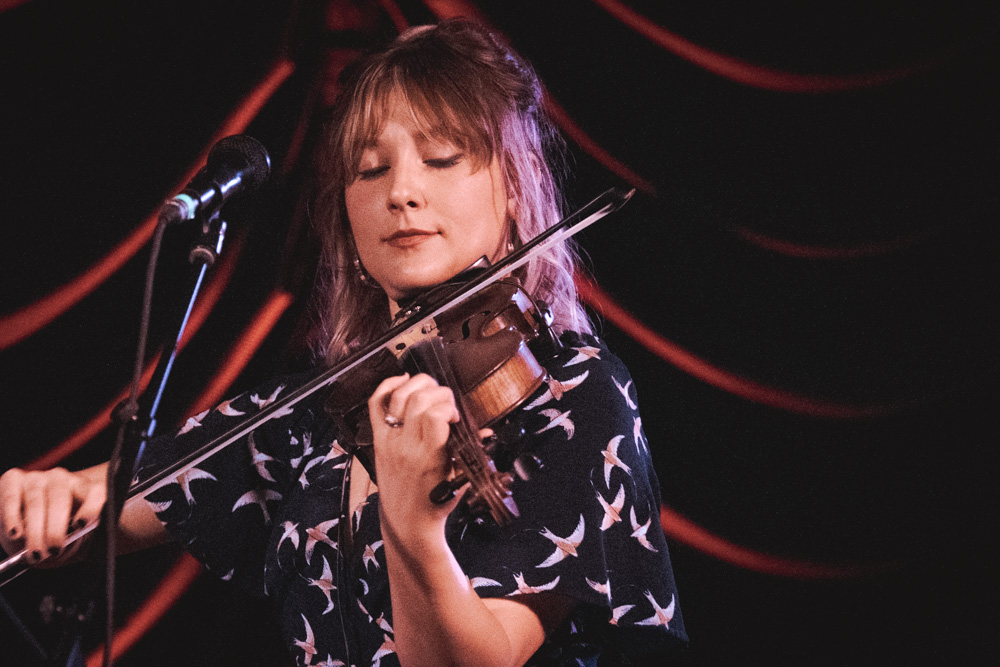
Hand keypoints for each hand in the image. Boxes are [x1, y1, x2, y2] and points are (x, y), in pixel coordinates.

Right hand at [0, 466, 104, 565]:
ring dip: (35, 531)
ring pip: (35, 504)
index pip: (94, 492)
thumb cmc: (54, 530)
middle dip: (56, 529)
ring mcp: (37, 478)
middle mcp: (61, 479)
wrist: (23, 521)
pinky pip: (12, 498)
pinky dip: (12, 518)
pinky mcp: (13, 479)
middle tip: (54, 550)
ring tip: (35, 554)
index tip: (81, 525)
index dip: (90, 507)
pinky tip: (15, 533)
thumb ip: (82, 538)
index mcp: (83, 489)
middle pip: (60, 501)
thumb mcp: (72, 536)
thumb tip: (86, 545)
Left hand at [367, 373, 463, 542]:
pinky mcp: (378, 439)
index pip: (436, 415)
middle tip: (446, 403)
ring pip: (398, 397)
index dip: (449, 407)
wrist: (407, 521)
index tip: (456, 416)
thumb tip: (486, 431)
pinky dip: (387, 386)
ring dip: (417, 384)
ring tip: (430, 389)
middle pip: (418, 400)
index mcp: (430, 456)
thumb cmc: (434, 502)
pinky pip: (376, 404)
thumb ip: (472, 452)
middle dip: (439, 392)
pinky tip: (402, 381)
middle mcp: (407, 446)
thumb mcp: (460, 479)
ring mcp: (390, 441)